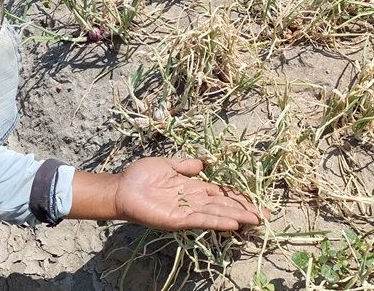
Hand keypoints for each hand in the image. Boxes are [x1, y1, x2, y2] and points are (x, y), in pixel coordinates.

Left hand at [114, 158, 262, 230]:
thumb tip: (203, 163)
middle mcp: (192, 200)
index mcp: (191, 187)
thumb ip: (185, 165)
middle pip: (223, 205)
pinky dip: (217, 222)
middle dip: (244, 209)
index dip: (237, 196)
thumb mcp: (166, 164)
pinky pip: (201, 220)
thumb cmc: (140, 176)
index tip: (255, 200)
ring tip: (256, 220)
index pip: (220, 193)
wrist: (121, 188)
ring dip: (236, 217)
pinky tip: (232, 224)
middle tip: (265, 216)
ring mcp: (186, 211)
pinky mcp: (178, 220)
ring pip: (217, 214)